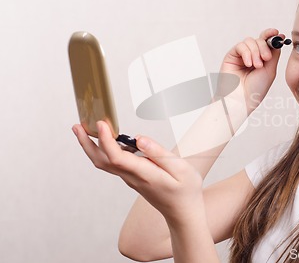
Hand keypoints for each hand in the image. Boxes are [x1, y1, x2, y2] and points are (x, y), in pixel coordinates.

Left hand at [72, 121, 204, 227]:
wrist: (183, 212)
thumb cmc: (185, 190)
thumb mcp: (181, 169)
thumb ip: (159, 153)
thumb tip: (139, 139)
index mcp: (145, 175)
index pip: (117, 158)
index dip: (106, 140)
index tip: (102, 123)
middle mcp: (133, 178)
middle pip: (102, 161)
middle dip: (87, 144)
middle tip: (76, 126)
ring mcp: (130, 179)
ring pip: (105, 163)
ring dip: (91, 147)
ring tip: (84, 129)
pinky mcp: (132, 178)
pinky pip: (113, 163)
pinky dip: (104, 150)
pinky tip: (107, 139)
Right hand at [219, 28, 282, 112]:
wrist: (241, 99)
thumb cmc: (255, 89)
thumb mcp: (270, 70)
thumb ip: (274, 54)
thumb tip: (278, 40)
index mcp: (262, 59)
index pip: (267, 42)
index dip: (272, 35)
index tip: (278, 33)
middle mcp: (252, 55)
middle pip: (260, 39)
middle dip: (264, 47)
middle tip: (266, 59)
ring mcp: (241, 55)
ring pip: (250, 41)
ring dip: (255, 52)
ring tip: (256, 66)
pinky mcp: (231, 56)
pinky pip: (240, 46)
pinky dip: (246, 53)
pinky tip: (248, 64)